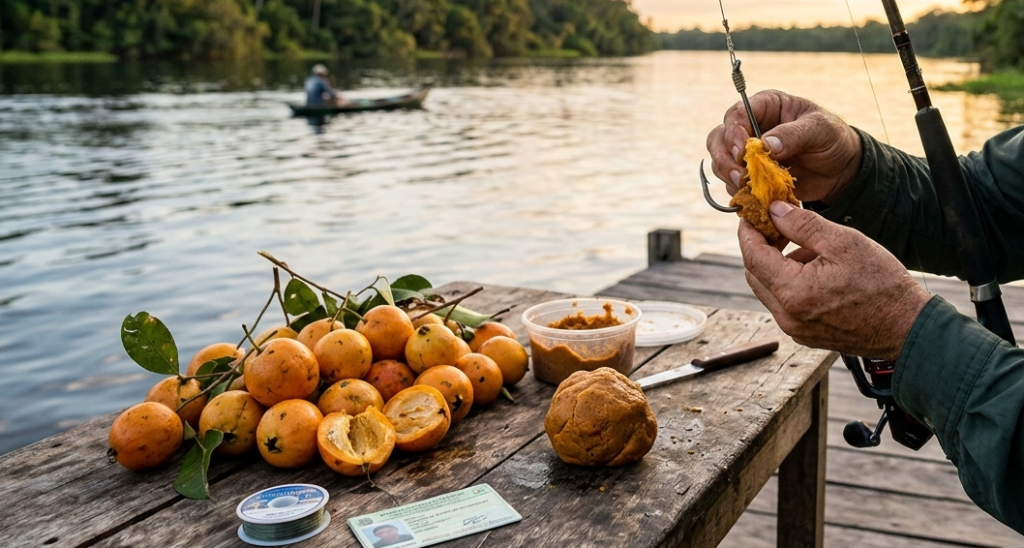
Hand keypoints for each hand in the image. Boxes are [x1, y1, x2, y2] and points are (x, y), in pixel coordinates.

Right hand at [706, 90, 862, 203]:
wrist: (841, 169)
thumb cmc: (833, 139)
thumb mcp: (820, 129)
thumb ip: (793, 134)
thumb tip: (765, 144)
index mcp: (766, 107)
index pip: (737, 114)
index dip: (734, 132)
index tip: (743, 150)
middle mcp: (751, 127)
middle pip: (719, 138)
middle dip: (725, 158)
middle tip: (740, 175)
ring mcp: (749, 153)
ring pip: (721, 162)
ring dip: (729, 176)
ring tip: (746, 187)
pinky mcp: (751, 175)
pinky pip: (733, 183)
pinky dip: (740, 192)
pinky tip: (753, 197)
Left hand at [740, 201, 930, 359]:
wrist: (907, 326)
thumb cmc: (881, 283)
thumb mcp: (843, 242)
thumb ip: (803, 225)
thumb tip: (774, 210)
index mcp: (792, 293)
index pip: (752, 256)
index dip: (748, 231)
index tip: (751, 213)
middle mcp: (786, 316)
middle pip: (755, 274)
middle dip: (761, 247)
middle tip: (777, 225)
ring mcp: (794, 328)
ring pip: (769, 289)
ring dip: (778, 265)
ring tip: (811, 248)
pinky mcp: (804, 334)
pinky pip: (784, 303)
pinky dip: (790, 282)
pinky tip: (817, 269)